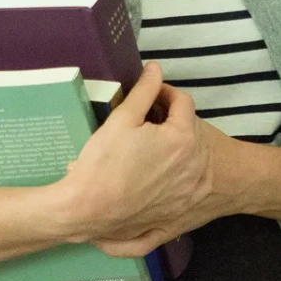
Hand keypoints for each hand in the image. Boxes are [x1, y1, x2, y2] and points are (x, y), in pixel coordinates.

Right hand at [42, 62, 219, 255]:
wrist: (87, 211)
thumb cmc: (103, 162)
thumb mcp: (122, 119)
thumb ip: (144, 91)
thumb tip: (155, 69)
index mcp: (182, 138)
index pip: (183, 103)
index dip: (165, 94)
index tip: (151, 96)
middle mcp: (194, 166)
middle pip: (190, 131)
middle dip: (171, 121)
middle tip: (146, 122)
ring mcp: (188, 192)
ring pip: (190, 160)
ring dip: (176, 149)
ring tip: (148, 148)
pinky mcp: (178, 212)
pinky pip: (183, 189)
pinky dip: (174, 180)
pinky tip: (153, 177)